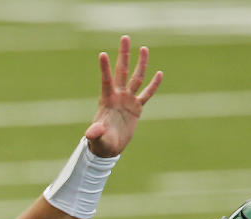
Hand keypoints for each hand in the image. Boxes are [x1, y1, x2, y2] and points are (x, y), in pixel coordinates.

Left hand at [85, 35, 162, 157]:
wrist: (109, 147)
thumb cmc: (101, 142)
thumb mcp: (98, 138)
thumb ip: (95, 133)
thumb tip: (91, 133)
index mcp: (107, 100)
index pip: (106, 80)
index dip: (105, 68)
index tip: (102, 54)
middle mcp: (118, 96)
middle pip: (122, 71)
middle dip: (124, 55)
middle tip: (125, 38)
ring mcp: (128, 100)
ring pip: (136, 78)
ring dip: (140, 64)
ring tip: (144, 48)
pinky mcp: (136, 107)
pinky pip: (147, 94)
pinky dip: (153, 85)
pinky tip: (159, 73)